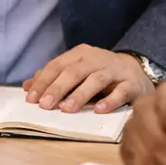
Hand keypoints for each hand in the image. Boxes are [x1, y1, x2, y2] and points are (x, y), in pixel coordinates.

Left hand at [22, 45, 153, 112]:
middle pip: (74, 72)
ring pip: (96, 80)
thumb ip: (53, 78)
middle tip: (45, 105)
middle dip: (57, 88)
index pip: (57, 65)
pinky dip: (109, 100)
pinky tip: (98, 110)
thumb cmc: (100, 73)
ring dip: (80, 94)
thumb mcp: (76, 71)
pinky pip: (121, 92)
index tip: (31, 99)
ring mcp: (115, 71)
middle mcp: (97, 59)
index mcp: (80, 54)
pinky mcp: (131, 84)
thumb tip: (27, 87)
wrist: (137, 71)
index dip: (43, 81)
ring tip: (66, 109)